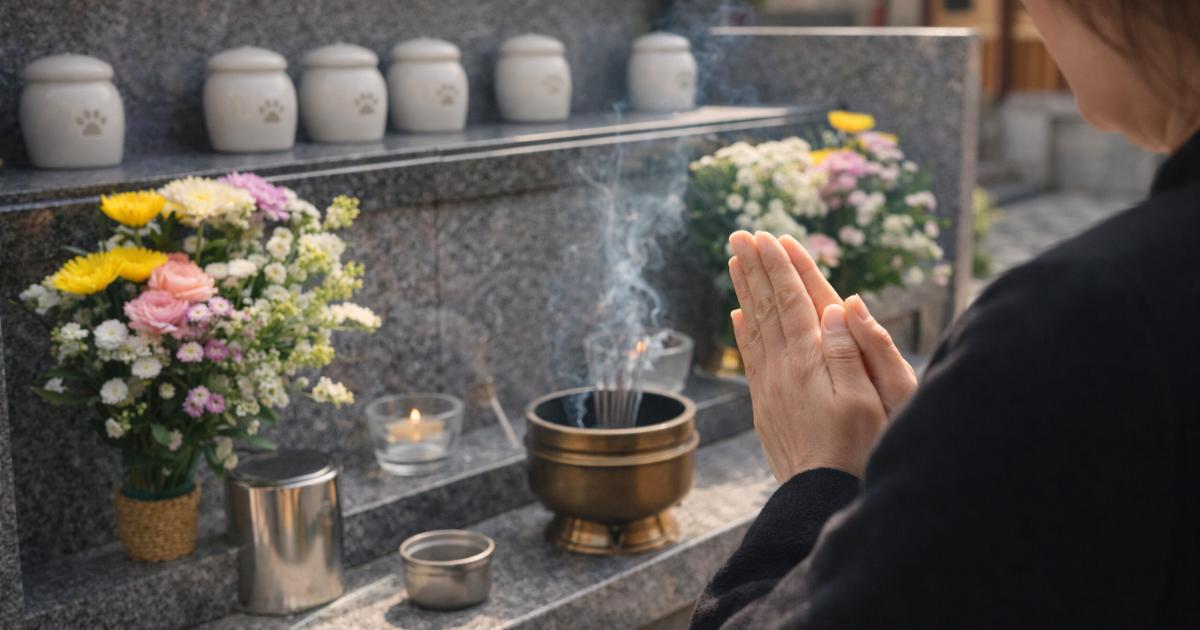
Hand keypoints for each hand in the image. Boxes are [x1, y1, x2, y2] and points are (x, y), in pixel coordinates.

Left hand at [727, 231, 908, 480]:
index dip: (781, 267)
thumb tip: (840, 304)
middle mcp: (784, 368)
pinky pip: (751, 357)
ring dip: (744, 291)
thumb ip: (852, 350)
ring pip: (753, 327)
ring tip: (734, 261)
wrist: (821, 497)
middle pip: (766, 306)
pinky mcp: (766, 405)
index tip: (768, 236)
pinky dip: (743, 331)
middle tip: (739, 233)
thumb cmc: (859, 450)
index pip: (792, 301)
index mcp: (811, 360)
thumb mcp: (869, 399)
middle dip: (755, 267)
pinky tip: (737, 316)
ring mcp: (771, 386)